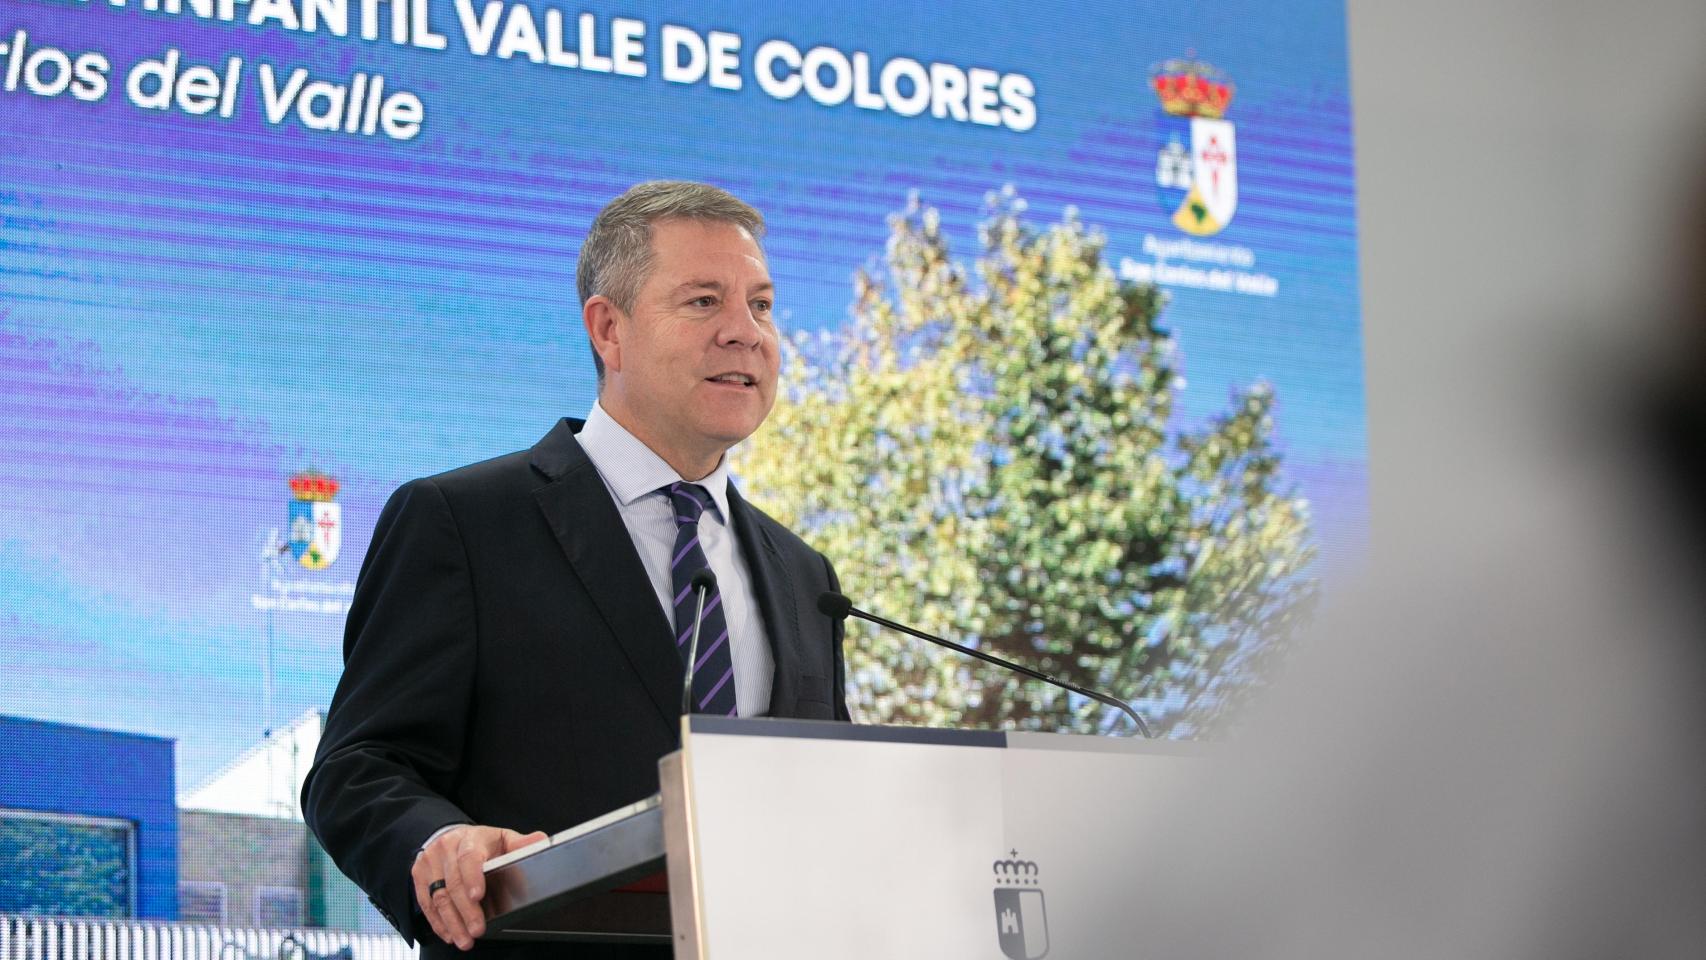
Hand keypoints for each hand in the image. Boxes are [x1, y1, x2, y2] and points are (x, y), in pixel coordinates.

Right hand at [411, 824, 547, 950]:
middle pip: (453, 883)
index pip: (469, 857)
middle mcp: (446, 849)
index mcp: (469, 838)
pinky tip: (449, 933)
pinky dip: (438, 922)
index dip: (472, 877)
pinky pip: (426, 903)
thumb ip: (521, 844)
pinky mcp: (419, 876)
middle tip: (477, 930)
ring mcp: (430, 863)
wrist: (450, 837)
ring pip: (438, 897)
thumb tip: (540, 842)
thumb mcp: (503, 839)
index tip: (478, 896)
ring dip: (452, 922)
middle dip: (466, 911)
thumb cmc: (481, 842)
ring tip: (464, 939)